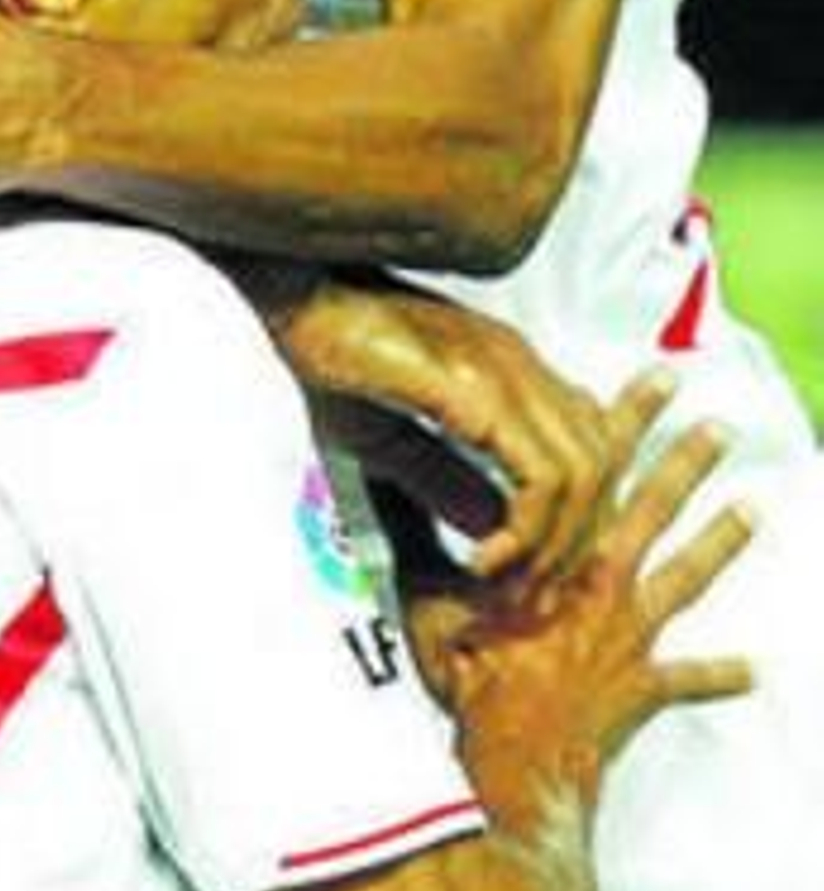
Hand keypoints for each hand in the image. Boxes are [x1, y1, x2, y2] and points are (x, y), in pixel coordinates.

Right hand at [246, 269, 617, 579]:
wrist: (290, 295)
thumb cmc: (327, 351)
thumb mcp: (385, 434)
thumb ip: (441, 476)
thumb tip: (488, 525)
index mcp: (509, 367)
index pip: (589, 444)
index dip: (571, 516)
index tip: (528, 571)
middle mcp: (520, 364)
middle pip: (600, 464)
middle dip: (572, 543)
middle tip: (525, 594)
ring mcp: (504, 372)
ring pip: (582, 474)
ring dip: (550, 546)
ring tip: (503, 582)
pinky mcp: (477, 391)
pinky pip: (538, 474)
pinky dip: (524, 531)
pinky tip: (482, 561)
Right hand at [407, 380, 754, 816]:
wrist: (507, 763)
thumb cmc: (466, 678)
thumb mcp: (424, 593)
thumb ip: (408, 531)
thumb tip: (381, 471)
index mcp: (558, 551)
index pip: (596, 466)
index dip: (625, 418)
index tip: (659, 379)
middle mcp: (604, 583)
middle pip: (655, 508)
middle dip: (686, 463)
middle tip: (719, 426)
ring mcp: (630, 636)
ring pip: (687, 576)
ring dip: (721, 541)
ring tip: (754, 510)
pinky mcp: (642, 689)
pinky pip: (687, 681)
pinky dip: (720, 675)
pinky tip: (753, 671)